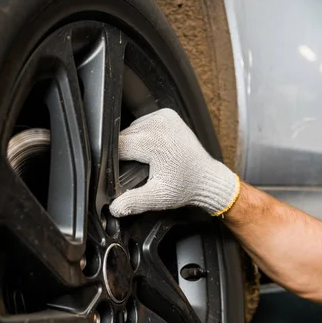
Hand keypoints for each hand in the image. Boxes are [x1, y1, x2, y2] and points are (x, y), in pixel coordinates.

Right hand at [109, 108, 239, 216]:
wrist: (207, 177)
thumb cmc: (186, 186)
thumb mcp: (157, 197)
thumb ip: (132, 202)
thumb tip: (114, 208)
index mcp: (153, 141)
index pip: (118, 147)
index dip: (115, 161)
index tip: (119, 172)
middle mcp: (158, 124)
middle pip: (124, 136)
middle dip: (125, 153)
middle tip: (136, 168)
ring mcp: (163, 117)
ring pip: (132, 128)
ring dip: (132, 142)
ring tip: (145, 158)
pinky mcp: (167, 114)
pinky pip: (143, 123)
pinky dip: (143, 134)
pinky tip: (151, 147)